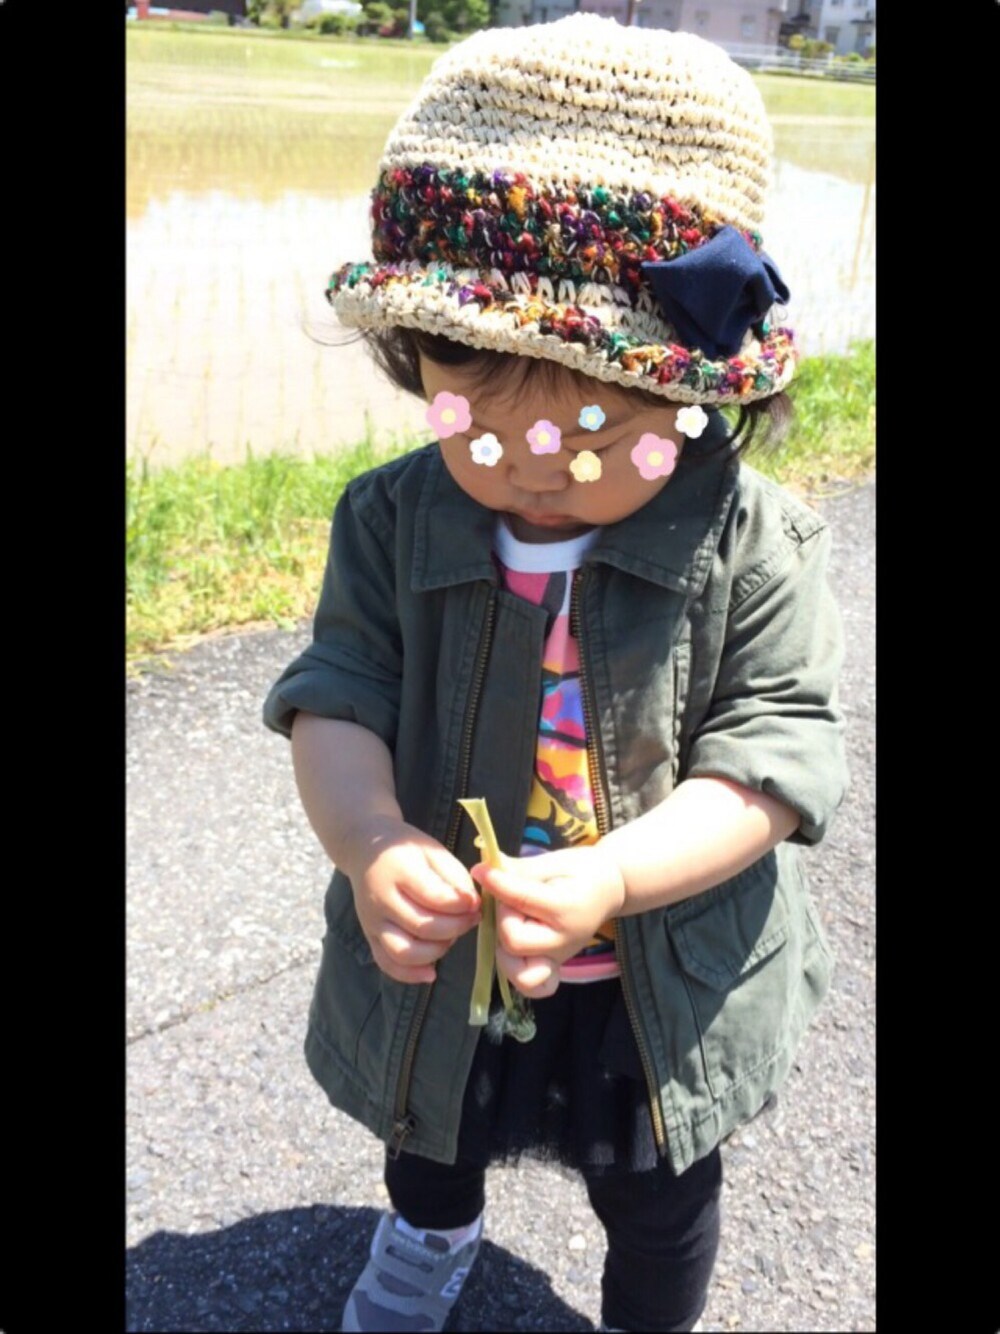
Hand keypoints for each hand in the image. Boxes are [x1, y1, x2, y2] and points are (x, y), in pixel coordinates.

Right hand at [341, 816, 480, 984]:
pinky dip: (410, 975)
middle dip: (455, 928)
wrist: (365, 850)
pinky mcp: (369, 937)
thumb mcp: (434, 851)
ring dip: (436, 951)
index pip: (433, 896)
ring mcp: (372, 921)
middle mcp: (381, 899)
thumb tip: (473, 907)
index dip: (461, 905)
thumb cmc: (407, 849)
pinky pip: (387, 964)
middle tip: (471, 919)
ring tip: (451, 937)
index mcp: (398, 870)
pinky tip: (431, 972)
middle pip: (422, 927)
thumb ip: (455, 878)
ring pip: (404, 952)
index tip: (476, 903)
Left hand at [474, 845, 625, 998]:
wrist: (607, 889)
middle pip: (514, 940)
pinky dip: (517, 974)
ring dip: (504, 946)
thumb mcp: (551, 862)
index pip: (520, 900)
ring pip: (518, 971)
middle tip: (507, 898)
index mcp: (567, 909)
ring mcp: (559, 960)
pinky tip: (513, 951)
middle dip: (502, 916)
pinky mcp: (552, 968)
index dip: (496, 883)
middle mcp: (563, 941)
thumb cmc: (579, 871)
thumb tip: (482, 870)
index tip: (480, 870)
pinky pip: (532, 987)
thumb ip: (518, 870)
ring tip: (511, 924)